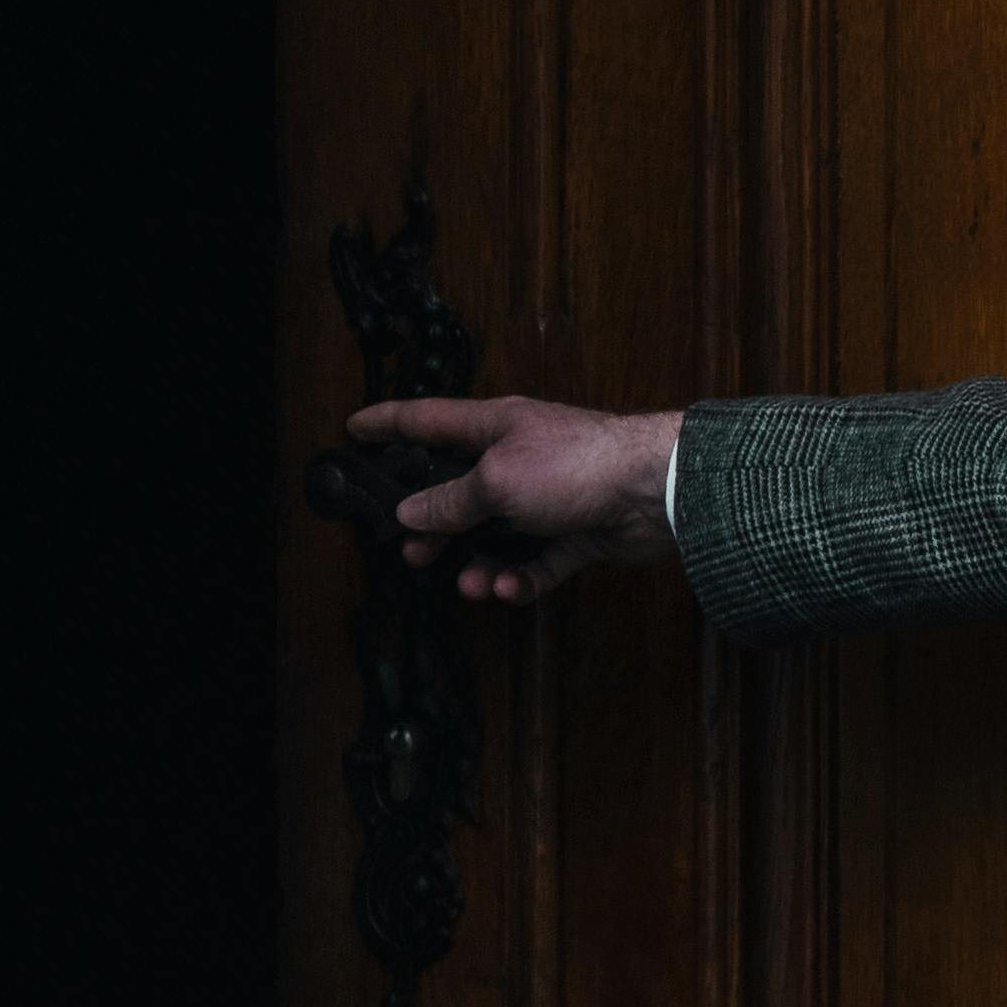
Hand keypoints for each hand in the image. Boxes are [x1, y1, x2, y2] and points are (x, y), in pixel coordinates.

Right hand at [352, 389, 681, 604]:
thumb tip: (411, 514)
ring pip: (496, 534)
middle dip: (432, 524)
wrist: (653, 491)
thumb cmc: (577, 463)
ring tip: (468, 582)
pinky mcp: (575, 533)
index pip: (426, 419)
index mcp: (493, 427)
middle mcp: (518, 458)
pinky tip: (508, 587)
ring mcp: (548, 498)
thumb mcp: (496, 479)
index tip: (353, 429)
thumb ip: (450, 500)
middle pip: (459, 490)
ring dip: (477, 562)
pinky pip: (535, 562)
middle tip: (410, 551)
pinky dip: (519, 578)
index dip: (386, 423)